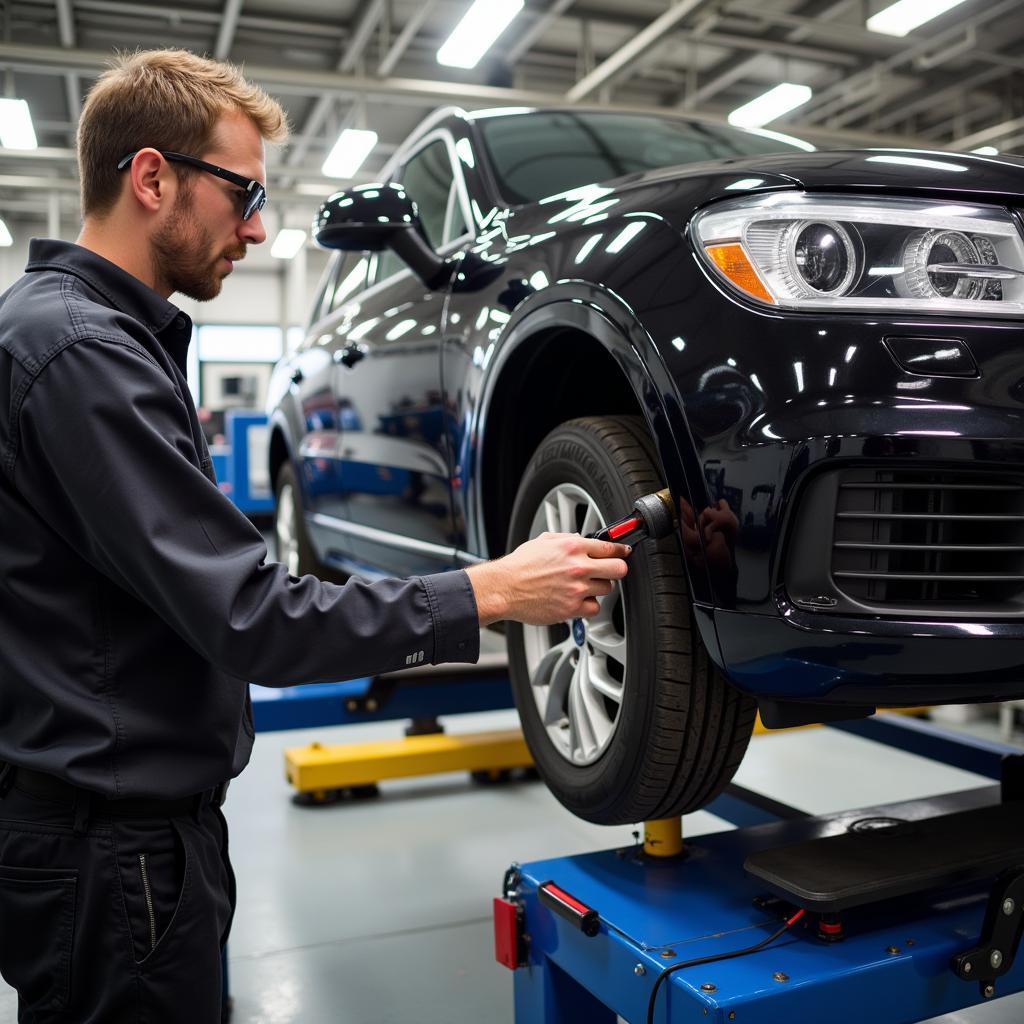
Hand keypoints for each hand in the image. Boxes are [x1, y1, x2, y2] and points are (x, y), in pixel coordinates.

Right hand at [466, 532, 630, 626]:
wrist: (504, 588)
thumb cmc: (520, 566)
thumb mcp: (543, 540)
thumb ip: (567, 538)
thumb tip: (582, 539)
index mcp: (573, 547)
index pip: (610, 548)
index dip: (620, 551)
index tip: (623, 553)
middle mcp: (578, 567)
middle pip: (619, 569)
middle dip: (617, 569)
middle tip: (611, 571)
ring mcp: (577, 589)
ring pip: (607, 589)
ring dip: (599, 588)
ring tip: (583, 586)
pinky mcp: (572, 608)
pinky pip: (594, 608)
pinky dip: (588, 606)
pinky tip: (577, 600)